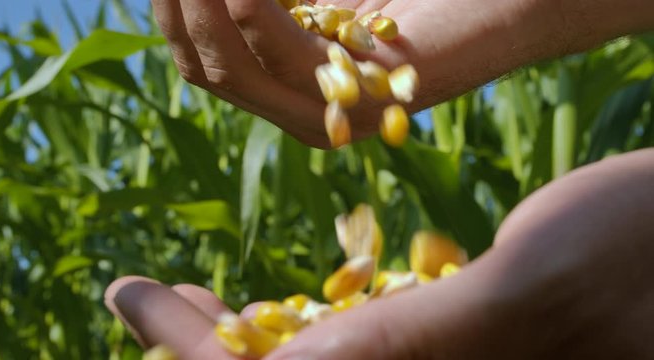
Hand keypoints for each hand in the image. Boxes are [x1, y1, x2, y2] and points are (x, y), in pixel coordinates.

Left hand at [106, 148, 653, 358]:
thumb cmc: (647, 249)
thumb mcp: (541, 286)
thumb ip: (417, 342)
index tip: (134, 298)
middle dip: (201, 355)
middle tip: (138, 297)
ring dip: (237, 344)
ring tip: (177, 299)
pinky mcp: (444, 359)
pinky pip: (348, 359)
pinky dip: (291, 332)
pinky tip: (257, 310)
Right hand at [150, 0, 653, 147]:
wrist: (501, 9)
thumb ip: (269, 4)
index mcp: (290, 92)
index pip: (202, 63)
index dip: (173, 15)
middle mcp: (304, 116)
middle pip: (206, 69)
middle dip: (178, 10)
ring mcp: (333, 116)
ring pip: (232, 67)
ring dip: (205, 7)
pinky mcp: (364, 100)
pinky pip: (285, 54)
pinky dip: (255, 8)